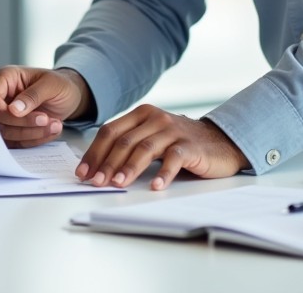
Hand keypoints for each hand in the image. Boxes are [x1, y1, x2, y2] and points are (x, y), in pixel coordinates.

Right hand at [0, 66, 92, 147]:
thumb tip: (13, 110)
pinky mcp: (14, 130)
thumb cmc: (59, 84)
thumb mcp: (51, 84)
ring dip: (32, 134)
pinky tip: (51, 131)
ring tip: (55, 125)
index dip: (2, 110)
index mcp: (5, 78)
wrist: (70, 96)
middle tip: (46, 119)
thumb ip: (32, 95)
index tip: (22, 114)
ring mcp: (6, 116)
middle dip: (22, 124)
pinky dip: (35, 141)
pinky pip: (17, 143)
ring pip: (7, 134)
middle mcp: (2, 97)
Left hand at [78, 105, 249, 190]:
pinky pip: (173, 159)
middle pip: (124, 141)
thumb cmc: (179, 143)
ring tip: (118, 184)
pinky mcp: (190, 146)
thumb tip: (97, 168)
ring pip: (145, 149)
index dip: (94, 153)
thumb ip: (129, 145)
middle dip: (106, 163)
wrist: (219, 142)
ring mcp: (173, 131)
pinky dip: (163, 174)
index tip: (83, 172)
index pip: (110, 131)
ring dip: (129, 168)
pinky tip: (155, 187)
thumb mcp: (151, 137)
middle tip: (96, 182)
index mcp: (141, 114)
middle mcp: (155, 118)